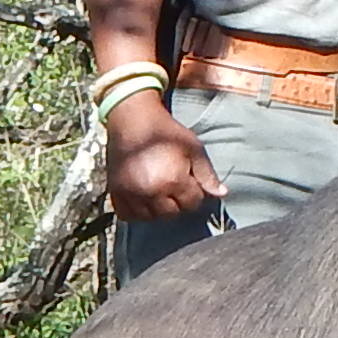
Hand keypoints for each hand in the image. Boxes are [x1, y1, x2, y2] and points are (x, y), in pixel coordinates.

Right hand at [103, 89, 222, 221]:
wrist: (133, 119)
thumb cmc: (167, 132)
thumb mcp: (193, 149)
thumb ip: (207, 174)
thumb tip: (222, 194)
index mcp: (173, 180)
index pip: (192, 203)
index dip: (196, 194)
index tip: (192, 182)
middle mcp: (151, 192)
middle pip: (171, 214)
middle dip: (178, 203)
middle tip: (176, 187)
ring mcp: (131, 194)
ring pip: (150, 217)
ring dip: (158, 209)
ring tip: (160, 192)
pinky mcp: (115, 192)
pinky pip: (127, 215)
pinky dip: (136, 211)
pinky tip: (143, 199)